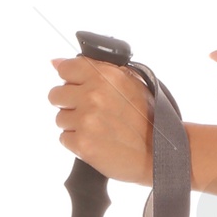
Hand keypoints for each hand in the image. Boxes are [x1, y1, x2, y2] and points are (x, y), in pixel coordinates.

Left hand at [48, 55, 152, 183]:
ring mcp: (86, 121)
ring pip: (60, 118)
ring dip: (75, 125)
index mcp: (105, 76)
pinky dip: (78, 143)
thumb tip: (56, 62)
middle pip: (56, 95)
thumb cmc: (149, 119)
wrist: (161, 154)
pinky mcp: (82, 144)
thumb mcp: (131, 83)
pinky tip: (97, 142)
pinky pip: (64, 139)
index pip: (65, 69)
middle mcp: (93, 95)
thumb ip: (95, 69)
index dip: (71, 80)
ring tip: (98, 130)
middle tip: (91, 113)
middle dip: (70, 104)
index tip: (80, 89)